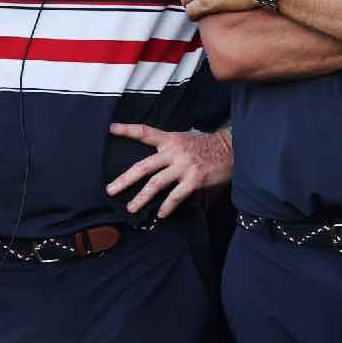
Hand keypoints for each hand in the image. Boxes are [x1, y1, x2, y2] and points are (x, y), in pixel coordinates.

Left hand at [104, 124, 234, 217]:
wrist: (231, 150)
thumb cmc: (206, 148)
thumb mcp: (185, 141)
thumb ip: (167, 149)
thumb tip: (148, 166)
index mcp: (171, 140)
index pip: (146, 133)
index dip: (128, 130)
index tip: (111, 128)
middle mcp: (175, 152)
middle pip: (144, 166)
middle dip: (125, 179)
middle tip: (110, 190)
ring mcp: (184, 166)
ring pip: (156, 184)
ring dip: (141, 198)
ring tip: (131, 207)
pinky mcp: (195, 178)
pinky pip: (176, 195)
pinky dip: (167, 206)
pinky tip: (161, 214)